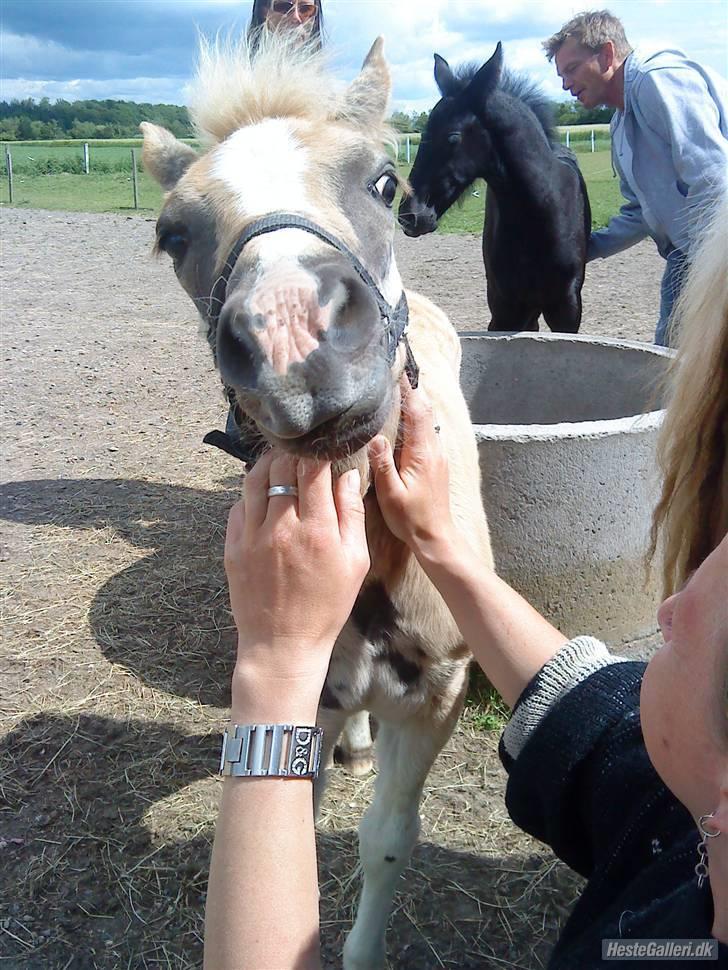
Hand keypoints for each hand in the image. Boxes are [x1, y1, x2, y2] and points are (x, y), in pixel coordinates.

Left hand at [224, 451, 369, 702]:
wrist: (282, 644)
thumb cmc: (326, 606)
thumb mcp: (355, 563)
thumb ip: (352, 515)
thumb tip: (349, 475)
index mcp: (317, 530)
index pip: (313, 469)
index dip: (319, 452)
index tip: (325, 448)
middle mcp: (282, 527)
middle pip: (282, 467)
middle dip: (294, 452)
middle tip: (302, 449)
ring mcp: (252, 536)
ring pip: (254, 479)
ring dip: (269, 463)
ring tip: (280, 460)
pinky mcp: (233, 546)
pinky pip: (238, 505)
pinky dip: (251, 492)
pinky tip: (263, 493)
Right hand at [368, 384, 457, 558]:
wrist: (435, 537)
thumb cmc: (411, 519)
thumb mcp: (391, 493)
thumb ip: (383, 463)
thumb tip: (375, 437)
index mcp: (423, 453)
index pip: (417, 412)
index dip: (407, 389)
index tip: (396, 369)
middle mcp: (434, 449)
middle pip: (424, 411)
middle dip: (410, 391)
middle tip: (392, 373)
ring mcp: (437, 455)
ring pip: (426, 421)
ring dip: (412, 405)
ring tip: (393, 391)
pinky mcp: (435, 463)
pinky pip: (426, 433)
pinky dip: (414, 420)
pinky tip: (400, 422)